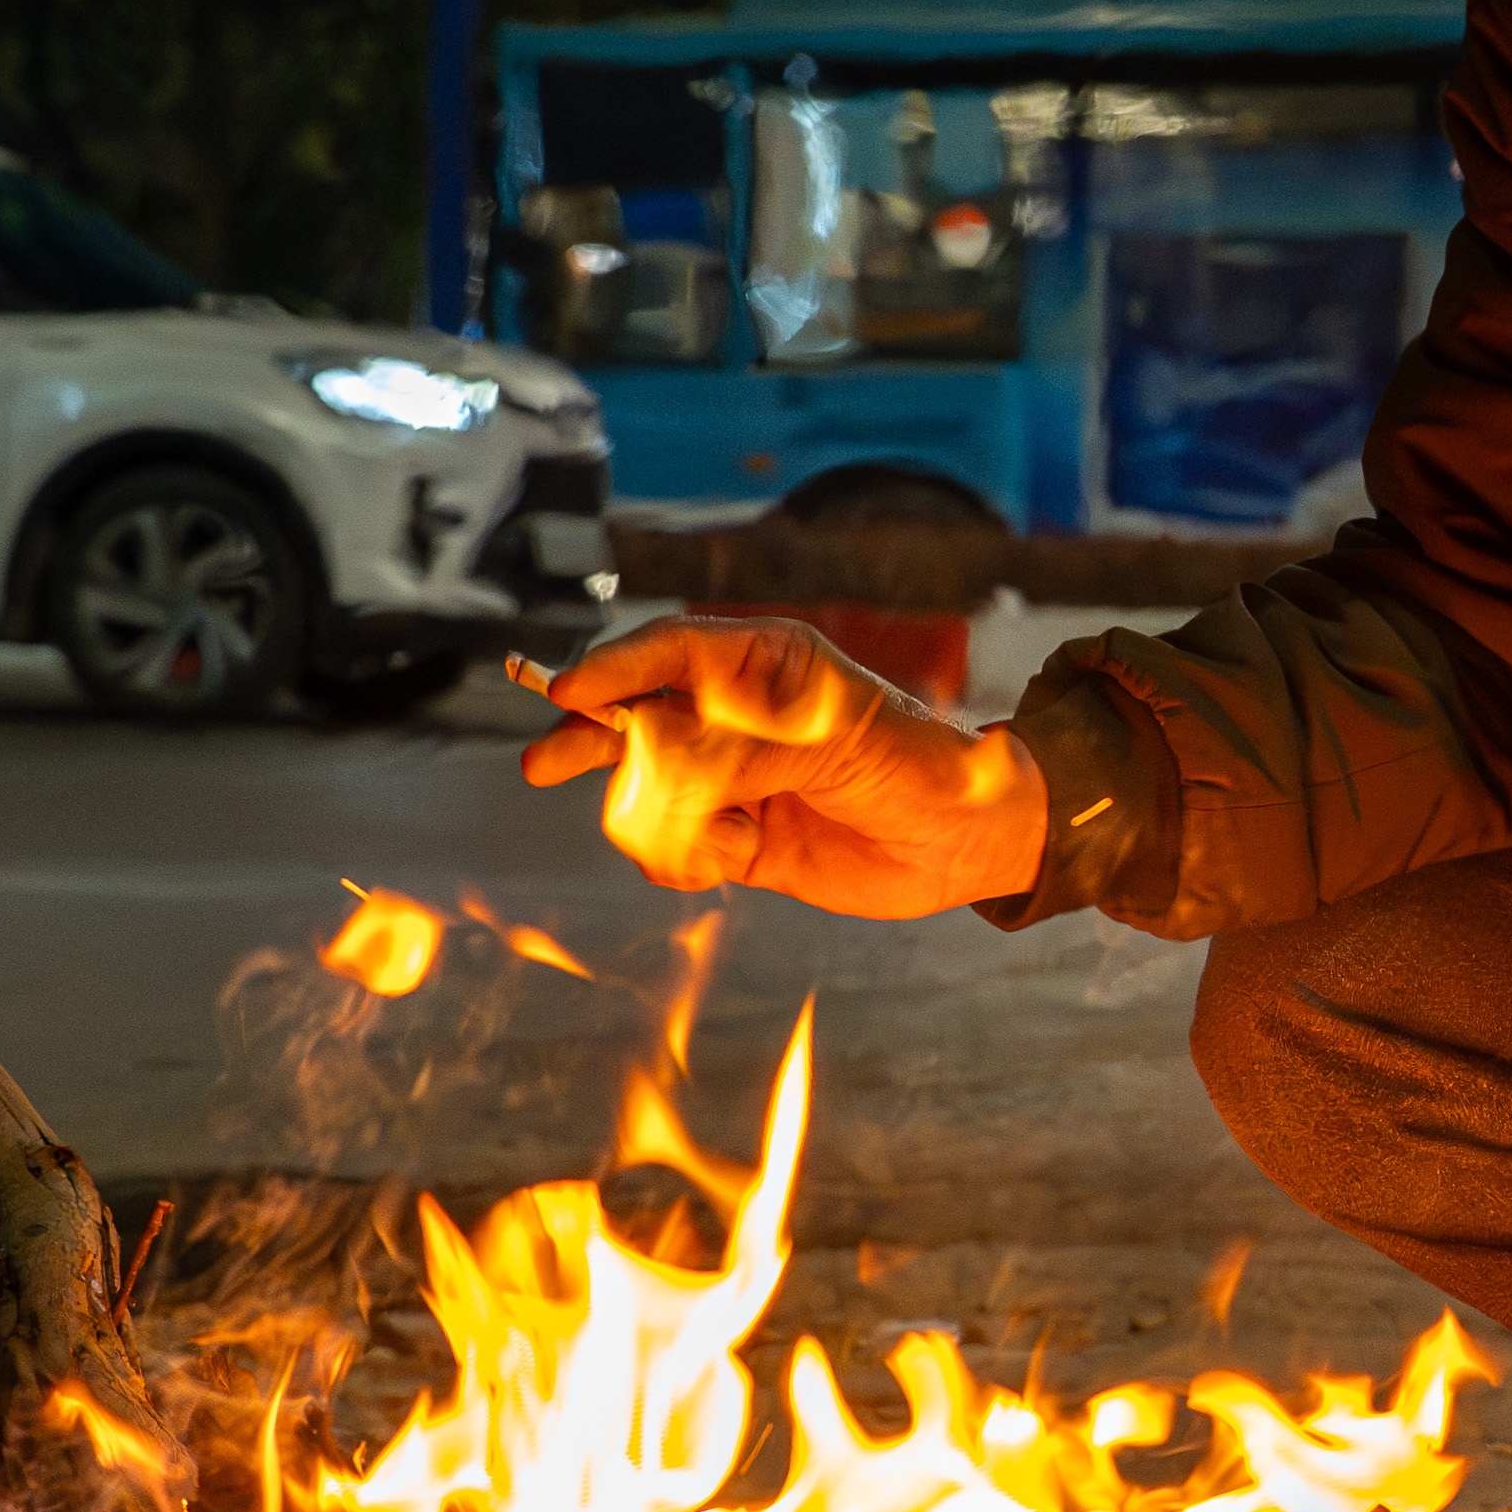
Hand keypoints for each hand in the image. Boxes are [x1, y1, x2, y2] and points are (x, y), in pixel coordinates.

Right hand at [519, 615, 1046, 915]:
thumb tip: (657, 753)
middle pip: (633, 717)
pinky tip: (731, 861)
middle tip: (543, 765)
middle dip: (592, 741)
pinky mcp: (738, 839)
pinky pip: (672, 849)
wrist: (968, 841)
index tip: (565, 692)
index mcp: (764, 662)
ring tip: (714, 839)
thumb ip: (739, 746)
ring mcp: (733, 778)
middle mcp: (738, 715)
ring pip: (647, 791)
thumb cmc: (916, 763)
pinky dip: (686, 862)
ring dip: (663, 822)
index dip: (612, 670)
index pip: (668, 650)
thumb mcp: (829, 741)